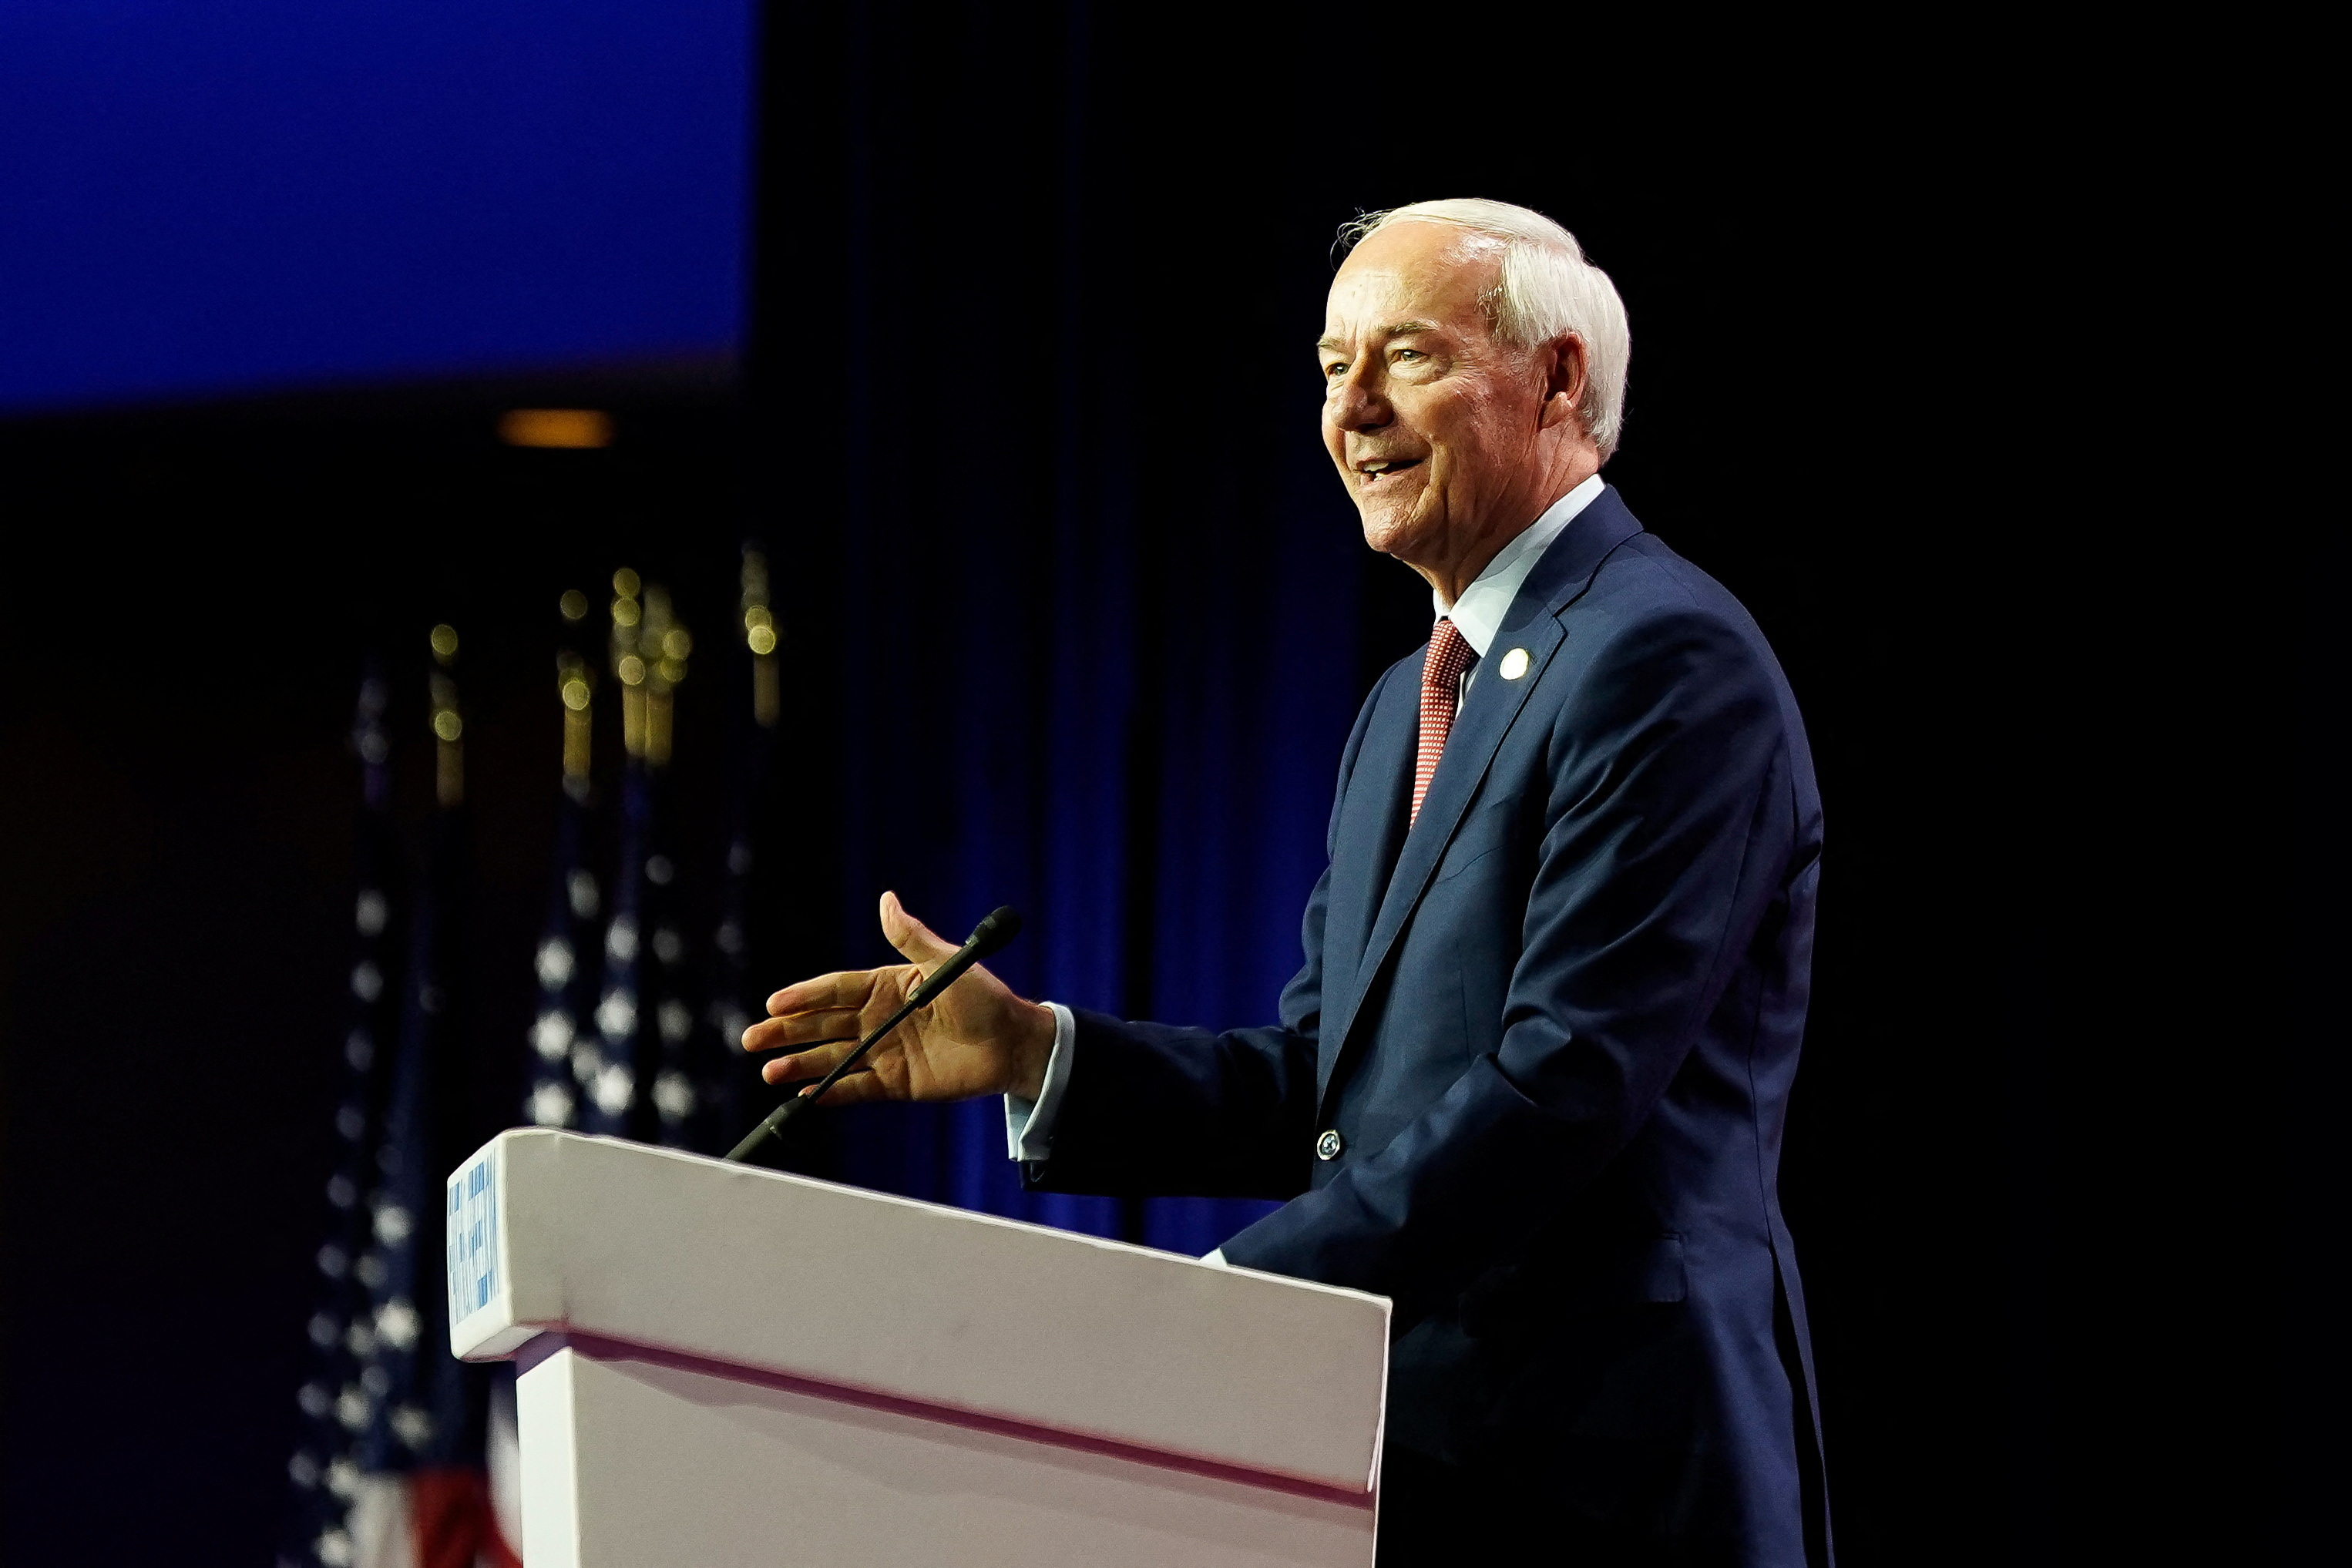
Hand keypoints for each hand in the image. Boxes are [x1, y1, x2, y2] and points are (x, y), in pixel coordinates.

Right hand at [740, 892, 1055, 1105]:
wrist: (1014, 1046)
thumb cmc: (986, 999)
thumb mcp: (946, 964)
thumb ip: (911, 937)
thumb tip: (887, 899)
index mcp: (888, 985)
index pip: (836, 989)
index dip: (804, 996)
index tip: (774, 1003)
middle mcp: (880, 1018)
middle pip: (824, 1024)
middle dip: (788, 1031)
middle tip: (752, 1038)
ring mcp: (885, 1051)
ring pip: (833, 1058)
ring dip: (801, 1064)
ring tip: (769, 1070)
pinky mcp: (896, 1082)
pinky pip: (856, 1088)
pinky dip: (831, 1093)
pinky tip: (805, 1095)